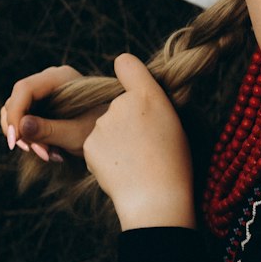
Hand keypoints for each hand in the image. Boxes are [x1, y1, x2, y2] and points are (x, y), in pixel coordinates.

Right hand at [0, 64, 97, 160]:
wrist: (117, 135)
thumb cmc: (103, 131)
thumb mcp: (77, 134)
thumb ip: (49, 130)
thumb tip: (21, 126)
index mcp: (60, 77)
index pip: (24, 89)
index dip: (15, 113)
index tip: (15, 140)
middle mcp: (49, 81)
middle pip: (16, 101)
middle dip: (21, 130)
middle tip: (38, 152)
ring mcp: (45, 93)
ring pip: (17, 113)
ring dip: (26, 137)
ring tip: (47, 155)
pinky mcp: (43, 107)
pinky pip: (25, 121)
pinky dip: (31, 138)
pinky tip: (50, 152)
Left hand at [81, 54, 195, 230]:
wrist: (155, 198)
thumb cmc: (172, 163)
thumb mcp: (173, 123)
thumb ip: (152, 103)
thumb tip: (135, 98)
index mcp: (149, 95)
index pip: (127, 64)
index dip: (128, 73)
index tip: (131, 86)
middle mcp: (121, 103)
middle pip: (116, 104)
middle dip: (124, 120)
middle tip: (143, 145)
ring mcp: (102, 124)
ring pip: (105, 127)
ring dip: (114, 140)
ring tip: (134, 160)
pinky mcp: (87, 144)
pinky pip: (95, 145)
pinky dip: (104, 156)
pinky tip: (120, 169)